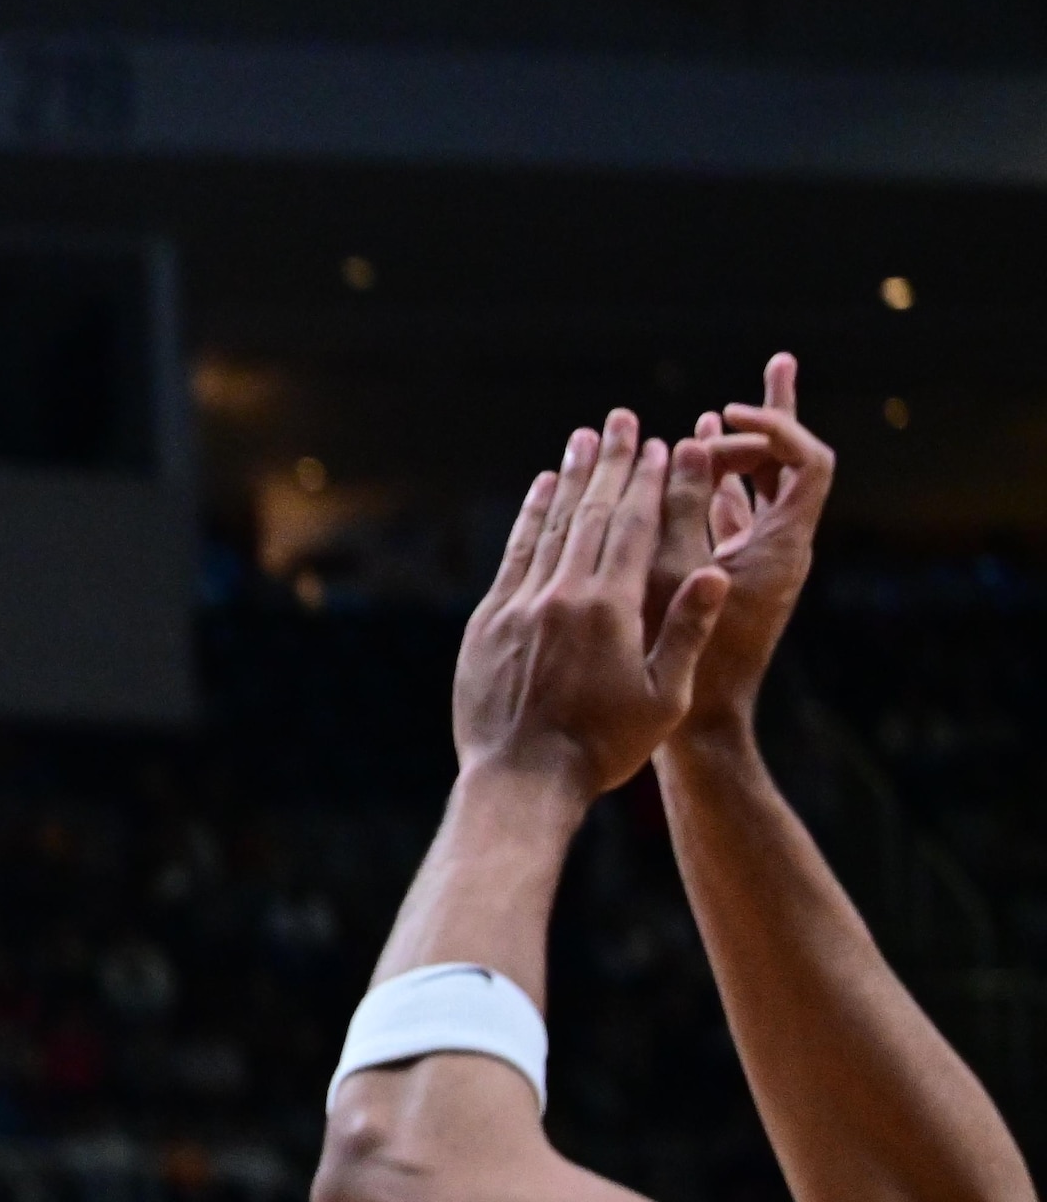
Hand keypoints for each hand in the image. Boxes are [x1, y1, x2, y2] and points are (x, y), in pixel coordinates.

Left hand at [454, 412, 724, 802]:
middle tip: (621, 420)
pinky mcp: (487, 623)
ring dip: (569, 480)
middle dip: (610, 464)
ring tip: (584, 439)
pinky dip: (529, 519)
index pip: (631, 528)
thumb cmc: (602, 747)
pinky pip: (513, 557)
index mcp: (609, 609)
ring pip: (548, 527)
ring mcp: (518, 607)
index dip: (647, 483)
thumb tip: (713, 569)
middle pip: (590, 514)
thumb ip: (686, 629)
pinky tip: (541, 491)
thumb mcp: (663, 697)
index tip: (660, 445)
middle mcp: (560, 596)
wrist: (520, 781)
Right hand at [658, 350, 834, 748]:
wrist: (701, 729)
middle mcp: (784, 552)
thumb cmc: (683, 660)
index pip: (808, 461)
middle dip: (752, 431)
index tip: (720, 420)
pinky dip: (712, 491)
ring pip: (759, 495)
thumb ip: (680, 510)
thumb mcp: (673, 577)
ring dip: (737, 452)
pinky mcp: (736, 583)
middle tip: (714, 413)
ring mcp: (762, 567)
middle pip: (787, 469)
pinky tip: (685, 472)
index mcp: (785, 548)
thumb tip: (684, 445)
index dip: (773, 428)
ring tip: (719, 410)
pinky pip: (733, 521)